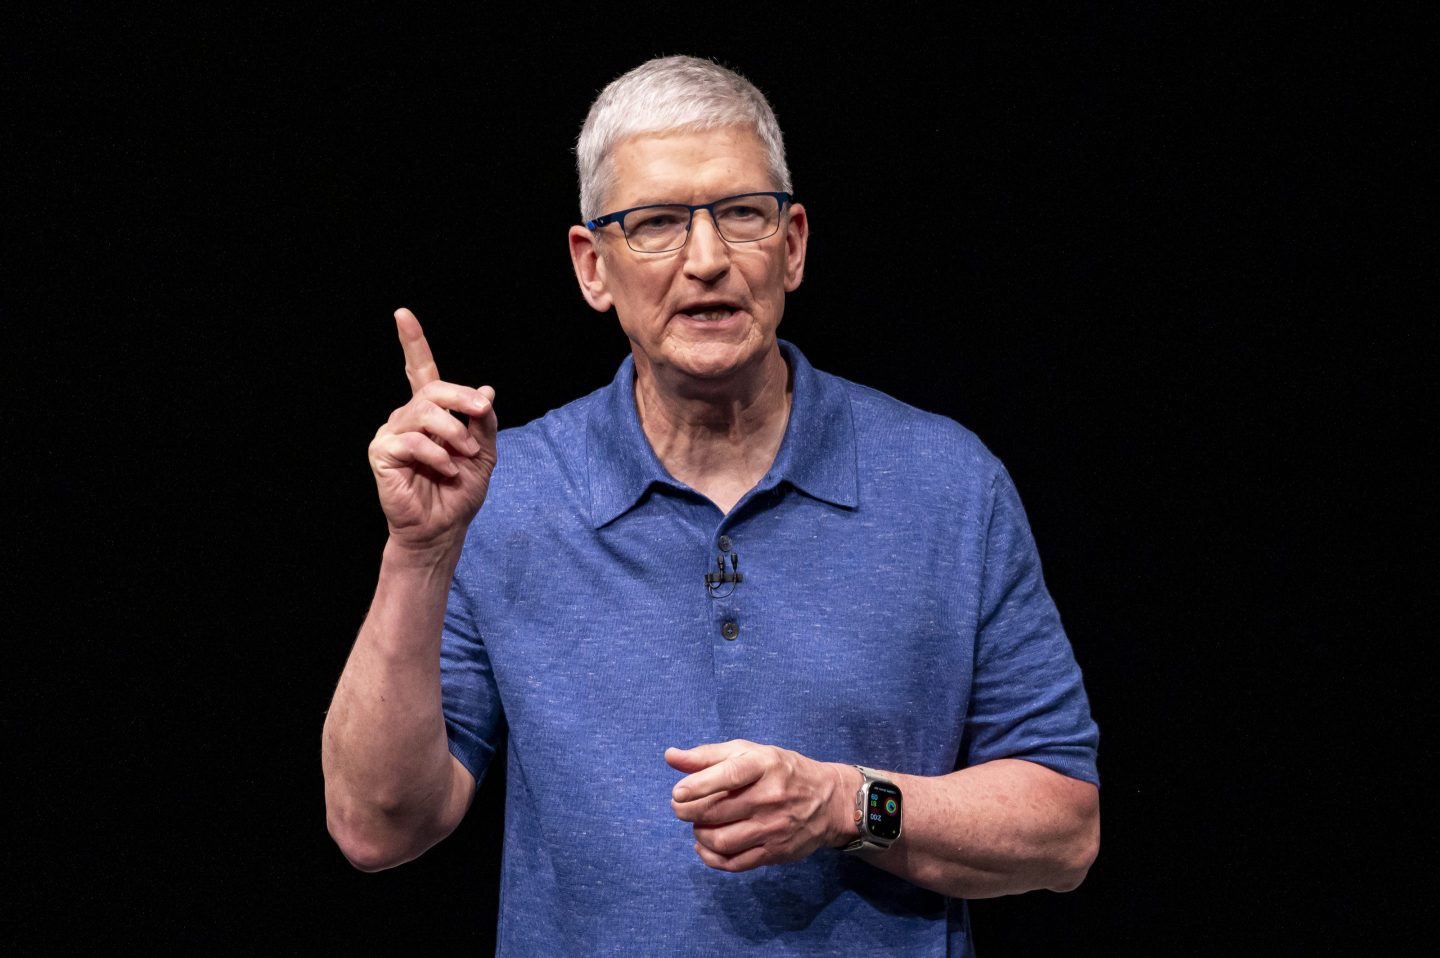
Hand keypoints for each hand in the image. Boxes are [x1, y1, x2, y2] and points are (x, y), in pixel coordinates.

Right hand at [368, 308, 497, 553]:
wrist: (444, 527)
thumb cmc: (459, 492)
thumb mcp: (484, 453)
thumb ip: (482, 422)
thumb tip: (485, 392)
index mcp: (429, 414)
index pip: (420, 371)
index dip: (412, 343)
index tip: (402, 314)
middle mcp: (406, 418)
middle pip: (432, 389)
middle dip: (461, 399)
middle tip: (481, 414)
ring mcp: (391, 434)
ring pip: (424, 413)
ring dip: (454, 433)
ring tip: (463, 456)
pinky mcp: (382, 453)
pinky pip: (412, 441)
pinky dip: (437, 455)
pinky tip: (446, 470)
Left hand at [666, 740, 852, 871]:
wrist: (829, 801)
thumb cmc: (782, 771)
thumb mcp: (750, 753)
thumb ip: (708, 755)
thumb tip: (670, 756)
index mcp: (764, 765)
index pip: (728, 776)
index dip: (698, 785)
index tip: (677, 792)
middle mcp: (770, 797)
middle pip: (718, 811)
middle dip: (688, 811)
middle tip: (681, 807)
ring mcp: (773, 828)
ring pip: (722, 840)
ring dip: (699, 834)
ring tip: (698, 824)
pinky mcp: (775, 853)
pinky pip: (734, 863)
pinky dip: (711, 858)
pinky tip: (704, 845)